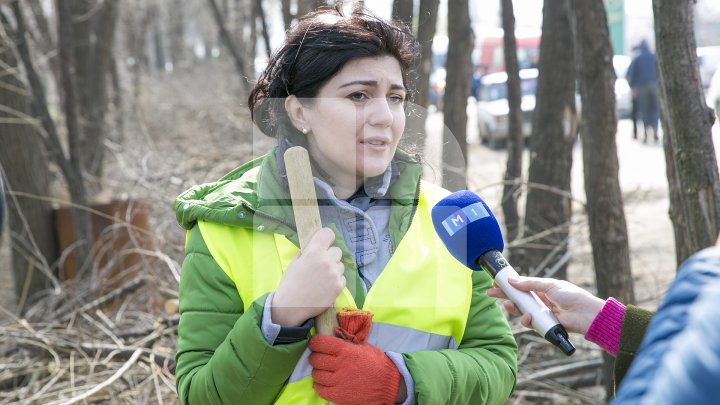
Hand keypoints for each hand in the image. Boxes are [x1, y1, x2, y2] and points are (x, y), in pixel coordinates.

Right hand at [271, 228, 344, 326]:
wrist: (291, 306)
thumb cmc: (290, 283)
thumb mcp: (295, 262)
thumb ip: (307, 252)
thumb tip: (316, 246)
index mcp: (314, 251)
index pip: (328, 233)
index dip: (326, 238)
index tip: (324, 244)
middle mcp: (326, 260)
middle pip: (337, 250)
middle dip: (330, 256)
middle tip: (321, 266)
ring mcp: (335, 273)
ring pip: (340, 265)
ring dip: (334, 269)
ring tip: (322, 279)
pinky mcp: (339, 286)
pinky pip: (342, 278)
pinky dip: (336, 282)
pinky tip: (325, 288)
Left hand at [308, 335, 400, 404]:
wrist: (388, 384)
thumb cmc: (377, 363)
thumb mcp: (363, 346)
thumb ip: (347, 341)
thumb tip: (333, 333)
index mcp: (346, 350)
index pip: (319, 343)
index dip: (315, 342)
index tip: (316, 344)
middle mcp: (340, 365)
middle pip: (315, 359)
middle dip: (315, 357)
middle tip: (320, 357)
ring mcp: (338, 381)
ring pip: (316, 374)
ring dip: (318, 371)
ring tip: (325, 370)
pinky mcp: (338, 395)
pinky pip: (319, 388)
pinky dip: (320, 384)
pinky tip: (326, 382)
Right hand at [487, 276, 604, 334]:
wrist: (586, 314)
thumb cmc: (572, 296)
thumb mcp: (549, 285)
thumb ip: (529, 284)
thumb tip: (511, 280)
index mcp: (542, 289)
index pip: (521, 287)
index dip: (508, 285)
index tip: (496, 282)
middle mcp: (540, 301)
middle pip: (518, 299)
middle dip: (504, 296)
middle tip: (490, 293)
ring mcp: (541, 314)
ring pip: (521, 312)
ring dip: (513, 309)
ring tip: (508, 305)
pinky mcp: (543, 325)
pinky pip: (530, 324)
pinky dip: (526, 320)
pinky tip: (527, 317)